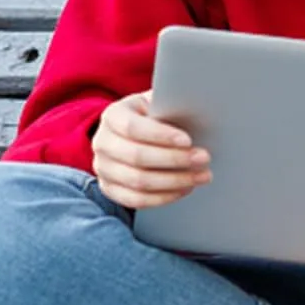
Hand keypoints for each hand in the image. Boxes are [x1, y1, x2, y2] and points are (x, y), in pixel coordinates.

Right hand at [91, 90, 210, 210]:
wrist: (130, 136)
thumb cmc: (150, 117)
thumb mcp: (156, 104)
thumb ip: (169, 105)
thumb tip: (194, 108)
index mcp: (112, 116)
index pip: (133, 127)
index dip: (161, 135)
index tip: (188, 140)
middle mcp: (102, 142)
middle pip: (137, 157)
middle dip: (175, 159)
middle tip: (203, 158)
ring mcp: (103, 168)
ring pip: (139, 182)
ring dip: (175, 181)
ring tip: (201, 175)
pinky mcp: (109, 189)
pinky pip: (137, 200)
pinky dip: (165, 197)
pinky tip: (185, 188)